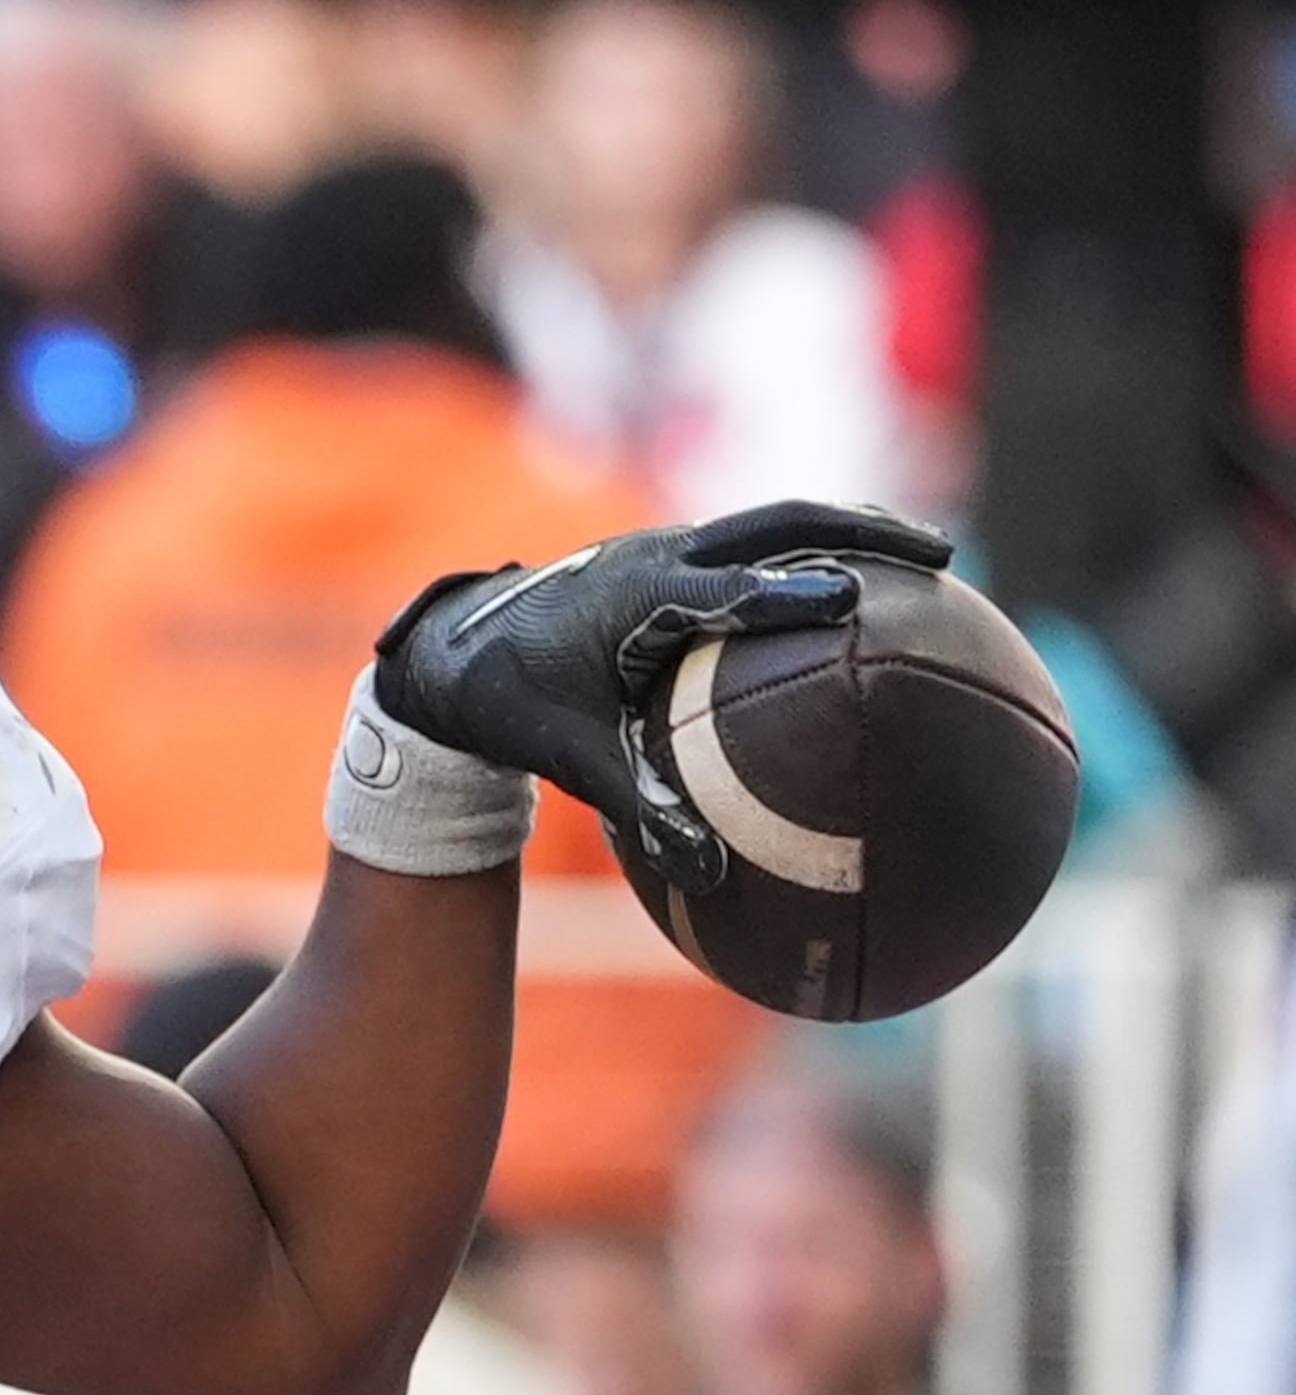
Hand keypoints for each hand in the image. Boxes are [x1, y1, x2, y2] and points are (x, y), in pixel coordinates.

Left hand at [373, 501, 952, 890]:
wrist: (451, 650)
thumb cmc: (510, 703)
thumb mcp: (570, 757)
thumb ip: (641, 805)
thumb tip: (709, 871)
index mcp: (636, 596)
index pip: (725, 589)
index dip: (788, 594)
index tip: (854, 603)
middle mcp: (656, 556)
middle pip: (777, 523)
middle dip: (862, 531)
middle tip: (942, 557)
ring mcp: (663, 549)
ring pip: (769, 524)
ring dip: (844, 531)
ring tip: (924, 557)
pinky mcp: (667, 560)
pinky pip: (750, 546)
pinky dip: (807, 554)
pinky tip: (853, 589)